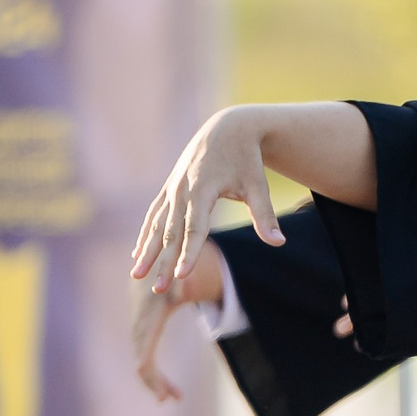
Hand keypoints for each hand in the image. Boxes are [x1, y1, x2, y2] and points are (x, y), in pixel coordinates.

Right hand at [131, 241, 223, 402]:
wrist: (155, 259)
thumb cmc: (171, 267)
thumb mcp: (180, 274)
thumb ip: (184, 281)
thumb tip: (186, 284)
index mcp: (148, 313)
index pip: (144, 349)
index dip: (151, 372)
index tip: (162, 394)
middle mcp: (139, 322)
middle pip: (141, 359)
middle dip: (154, 380)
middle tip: (173, 398)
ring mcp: (139, 326)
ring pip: (141, 358)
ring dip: (155, 378)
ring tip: (174, 396)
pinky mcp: (142, 328)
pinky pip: (145, 354)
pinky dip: (154, 370)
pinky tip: (167, 386)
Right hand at [132, 107, 283, 287]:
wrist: (229, 127)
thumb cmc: (247, 159)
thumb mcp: (258, 185)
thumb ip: (265, 215)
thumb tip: (279, 242)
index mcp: (202, 188)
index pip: (195, 228)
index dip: (188, 253)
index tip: (181, 276)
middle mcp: (182, 189)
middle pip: (171, 232)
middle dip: (163, 261)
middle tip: (157, 288)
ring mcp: (172, 188)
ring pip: (156, 225)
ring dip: (146, 251)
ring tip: (137, 275)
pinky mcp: (169, 188)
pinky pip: (153, 215)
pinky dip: (145, 234)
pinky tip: (138, 253)